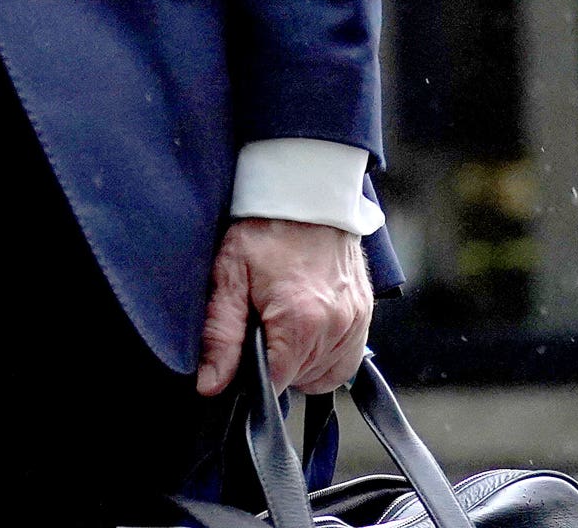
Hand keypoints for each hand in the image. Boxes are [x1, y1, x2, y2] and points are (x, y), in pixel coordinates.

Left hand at [195, 216, 371, 396]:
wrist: (308, 192)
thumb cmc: (266, 228)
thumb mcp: (229, 275)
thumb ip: (221, 336)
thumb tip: (211, 386)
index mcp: (301, 323)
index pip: (276, 385)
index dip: (254, 376)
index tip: (244, 351)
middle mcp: (336, 327)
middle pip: (299, 381)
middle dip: (276, 363)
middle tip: (262, 322)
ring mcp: (356, 322)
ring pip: (324, 376)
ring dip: (301, 362)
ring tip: (283, 324)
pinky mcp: (365, 315)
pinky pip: (346, 360)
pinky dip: (325, 355)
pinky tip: (306, 330)